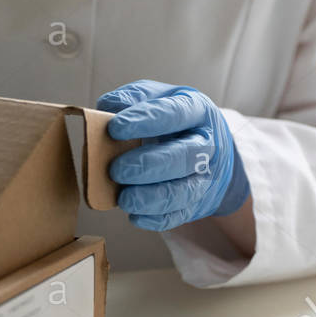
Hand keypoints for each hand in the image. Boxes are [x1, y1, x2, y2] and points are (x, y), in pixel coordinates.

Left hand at [97, 79, 249, 231]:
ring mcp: (207, 176)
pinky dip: (158, 218)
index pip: (174, 113)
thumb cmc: (175, 122)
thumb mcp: (159, 97)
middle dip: (149, 165)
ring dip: (153, 197)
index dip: (145, 120)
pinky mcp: (199, 202)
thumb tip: (105, 110)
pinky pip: (181, 215)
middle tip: (116, 170)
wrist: (210, 150)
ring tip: (124, 199)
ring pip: (186, 190)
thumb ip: (133, 98)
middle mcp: (208, 144)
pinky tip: (136, 216)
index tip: (115, 129)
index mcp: (196, 111)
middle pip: (184, 156)